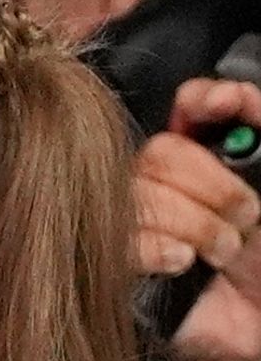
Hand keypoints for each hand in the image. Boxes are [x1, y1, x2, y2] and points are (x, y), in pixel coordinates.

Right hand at [135, 80, 260, 277]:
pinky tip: (182, 264)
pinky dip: (159, 247)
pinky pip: (120, 237)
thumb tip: (236, 96)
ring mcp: (131, 221)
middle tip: (246, 221)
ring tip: (222, 256)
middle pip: (160, 151)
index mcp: (203, 159)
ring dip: (197, 225)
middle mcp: (160, 181)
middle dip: (214, 186)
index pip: (187, 105)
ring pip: (141, 193)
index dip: (203, 101)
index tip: (225, 109)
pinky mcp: (114, 264)